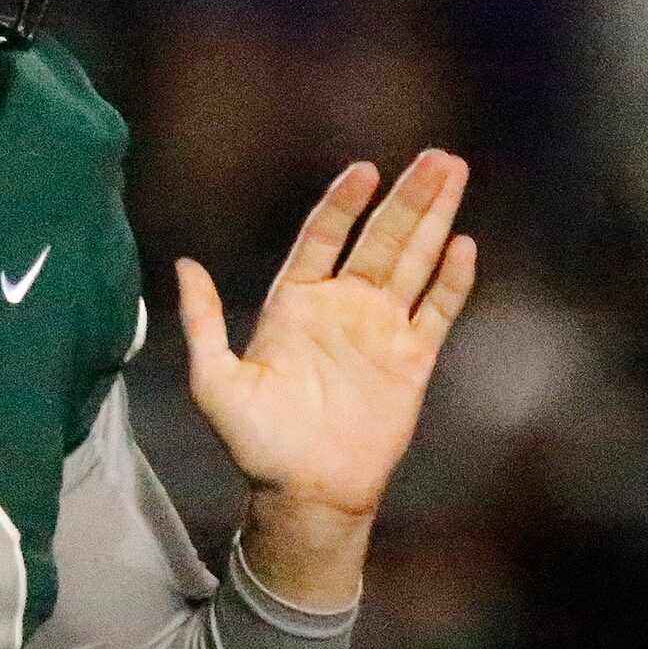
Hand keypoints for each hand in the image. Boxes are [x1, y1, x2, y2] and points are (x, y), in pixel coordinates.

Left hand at [177, 150, 476, 604]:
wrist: (304, 492)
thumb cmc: (255, 442)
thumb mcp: (216, 380)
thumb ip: (204, 321)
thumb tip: (183, 264)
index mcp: (294, 302)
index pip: (323, 236)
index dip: (343, 202)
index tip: (363, 169)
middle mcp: (341, 306)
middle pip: (380, 238)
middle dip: (407, 197)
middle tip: (437, 157)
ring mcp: (380, 330)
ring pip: (413, 262)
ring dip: (435, 220)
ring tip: (455, 174)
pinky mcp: (412, 360)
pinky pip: (437, 311)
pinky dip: (451, 279)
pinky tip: (463, 245)